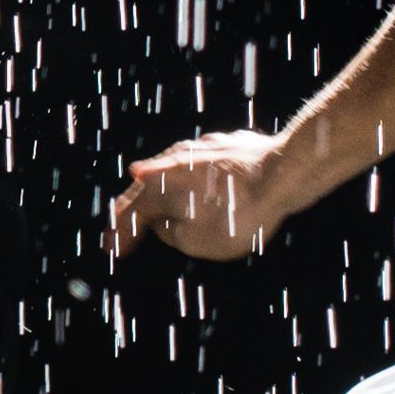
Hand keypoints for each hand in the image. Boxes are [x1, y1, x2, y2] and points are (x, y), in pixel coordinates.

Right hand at [107, 128, 292, 264]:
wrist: (282, 173)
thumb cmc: (238, 212)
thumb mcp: (196, 242)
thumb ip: (172, 234)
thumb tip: (166, 223)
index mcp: (158, 185)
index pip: (130, 213)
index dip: (119, 234)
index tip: (112, 249)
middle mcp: (172, 160)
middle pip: (146, 187)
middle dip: (135, 210)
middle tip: (124, 226)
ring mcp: (199, 148)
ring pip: (173, 171)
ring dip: (161, 190)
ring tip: (156, 204)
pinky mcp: (226, 144)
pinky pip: (200, 165)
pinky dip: (192, 179)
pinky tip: (196, 185)